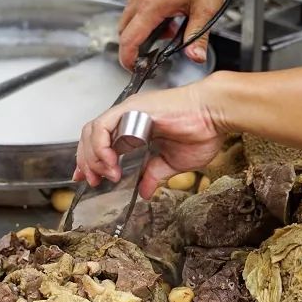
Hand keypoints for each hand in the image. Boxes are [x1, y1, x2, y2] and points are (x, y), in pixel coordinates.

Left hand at [74, 78, 225, 198]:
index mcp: (136, 128)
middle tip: (93, 181)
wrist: (214, 115)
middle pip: (91, 137)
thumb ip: (155, 175)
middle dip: (87, 162)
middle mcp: (128, 118)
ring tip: (107, 174)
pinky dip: (100, 147)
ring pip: (92, 131)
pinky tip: (112, 163)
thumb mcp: (173, 162)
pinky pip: (102, 127)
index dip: (90, 161)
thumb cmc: (202, 131)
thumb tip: (144, 192)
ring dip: (93, 157)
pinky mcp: (130, 108)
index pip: (102, 143)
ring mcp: (128, 111)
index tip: (88, 180)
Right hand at [118, 0, 225, 69]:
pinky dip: (148, 15)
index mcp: (152, 6)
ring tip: (172, 29)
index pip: (129, 39)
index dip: (128, 58)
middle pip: (125, 30)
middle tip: (154, 53)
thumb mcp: (206, 7)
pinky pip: (138, 4)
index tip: (132, 68)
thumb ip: (198, 35)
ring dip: (145, 29)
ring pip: (131, 16)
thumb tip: (195, 56)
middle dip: (136, 45)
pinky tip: (172, 13)